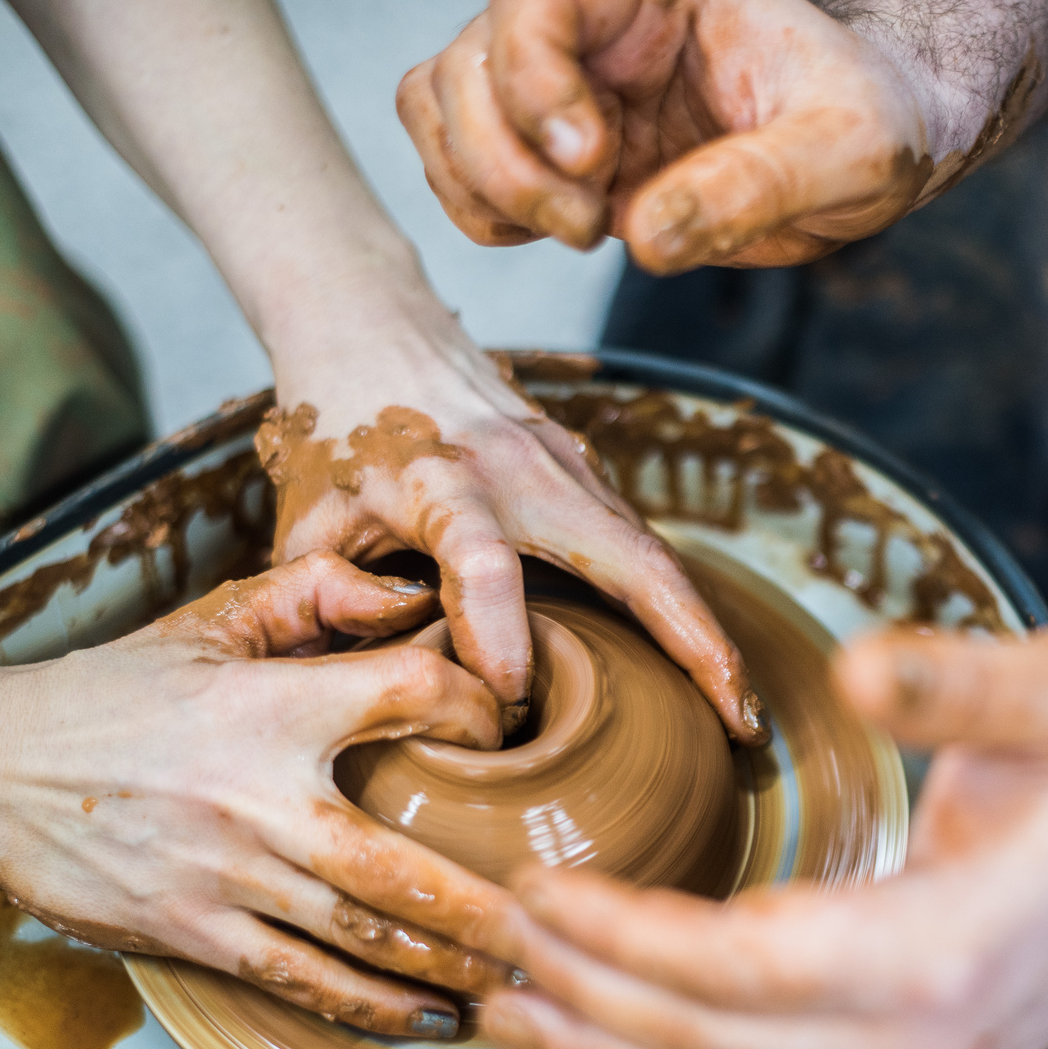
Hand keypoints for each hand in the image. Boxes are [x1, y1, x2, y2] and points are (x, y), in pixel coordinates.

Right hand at [0, 552, 522, 1035]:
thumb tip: (417, 596)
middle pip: (402, 869)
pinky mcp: (191, 935)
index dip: (475, 708)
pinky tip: (432, 1015)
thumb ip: (317, 593)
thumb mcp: (211, 620)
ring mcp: (224, 879)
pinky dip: (375, 1007)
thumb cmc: (117, 692)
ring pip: (363, 942)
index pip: (411, 696)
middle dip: (493, 908)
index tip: (511, 735)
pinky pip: (302, 983)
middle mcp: (257, 800)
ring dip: (451, 968)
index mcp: (270, 707)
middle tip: (561, 923)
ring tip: (521, 980)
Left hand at [259, 297, 764, 742]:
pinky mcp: (588, 472)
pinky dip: (679, 606)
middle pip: (633, 557)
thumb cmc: (339, 434)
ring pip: (656, 555)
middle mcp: (523, 470)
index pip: (480, 559)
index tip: (507, 697)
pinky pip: (643, 546)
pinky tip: (705, 662)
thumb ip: (327, 607)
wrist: (374, 328)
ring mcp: (570, 466)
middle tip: (737, 720)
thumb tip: (361, 695)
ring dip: (705, 630)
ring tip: (741, 710)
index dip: (496, 629)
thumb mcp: (307, 522)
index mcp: (441, 481)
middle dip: (692, 641)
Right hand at [396, 0, 935, 271]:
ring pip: (442, 108)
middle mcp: (593, 22)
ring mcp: (563, 85)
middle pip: (467, 62)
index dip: (533, 78)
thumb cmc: (872, 124)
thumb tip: (647, 237)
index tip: (592, 159)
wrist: (874, 156)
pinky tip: (563, 232)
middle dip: (509, 158)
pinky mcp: (555, 152)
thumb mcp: (847, 152)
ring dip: (485, 187)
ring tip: (583, 227)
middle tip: (591, 221)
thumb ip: (755, 187)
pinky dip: (484, 211)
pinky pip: (460, 166)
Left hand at [468, 625, 1047, 1048]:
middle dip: (585, 992)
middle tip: (487, 933)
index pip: (738, 965)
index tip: (539, 888)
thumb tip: (864, 668)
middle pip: (706, 1042)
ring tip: (507, 1011)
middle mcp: (917, 1045)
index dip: (626, 934)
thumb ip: (964, 681)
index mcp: (942, 955)